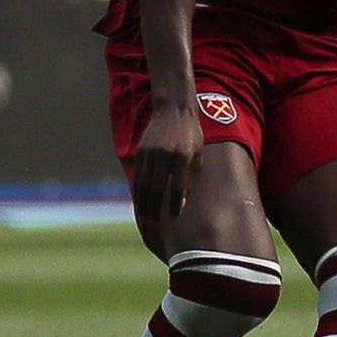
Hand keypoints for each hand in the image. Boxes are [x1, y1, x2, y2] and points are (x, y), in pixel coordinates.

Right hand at [132, 101, 203, 246]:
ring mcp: (150, 153)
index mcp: (183, 156)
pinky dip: (138, 191)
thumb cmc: (192, 135)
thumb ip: (191, 175)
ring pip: (143, 184)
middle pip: (156, 188)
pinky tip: (140, 202)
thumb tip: (182, 200)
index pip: (178, 185)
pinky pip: (138, 176)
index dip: (176, 203)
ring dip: (143, 204)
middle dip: (154, 209)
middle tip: (154, 226)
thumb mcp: (198, 153)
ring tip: (145, 220)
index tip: (175, 217)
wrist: (174, 110)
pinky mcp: (140, 152)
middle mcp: (165, 155)